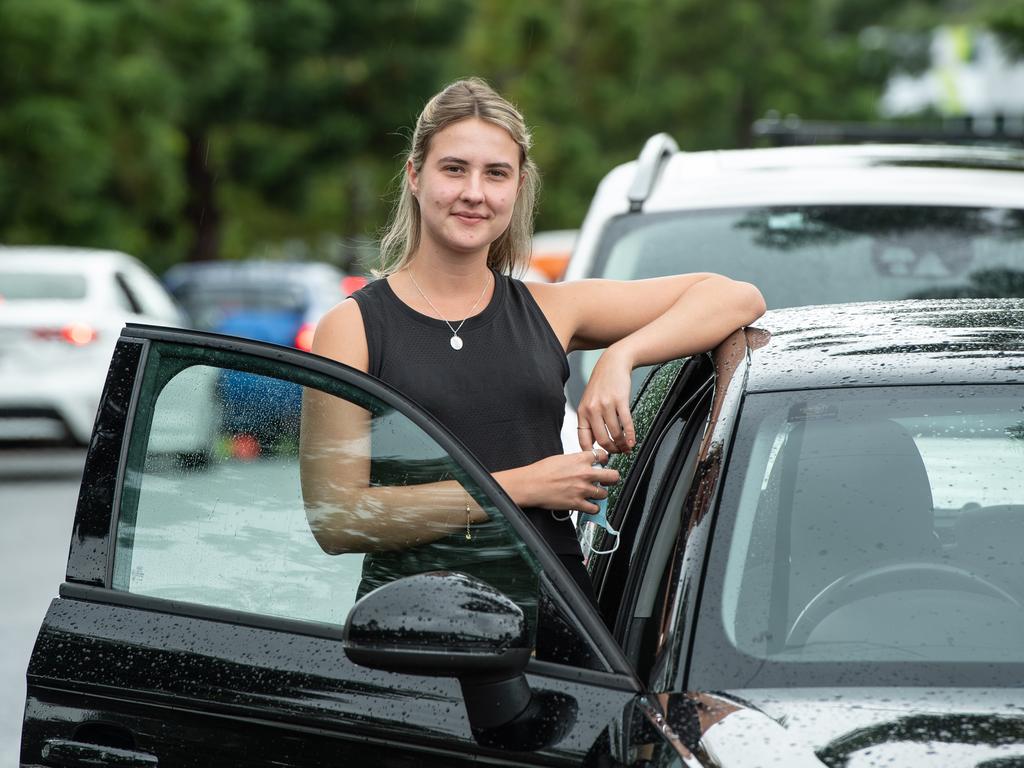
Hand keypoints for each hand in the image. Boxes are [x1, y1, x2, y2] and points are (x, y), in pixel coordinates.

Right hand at [497, 450, 619, 513]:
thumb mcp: (560, 458)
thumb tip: (583, 463)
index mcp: (580, 460)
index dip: (605, 459)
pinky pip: (594, 508)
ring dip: (600, 494)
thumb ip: (576, 461)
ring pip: (604, 494)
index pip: (602, 455)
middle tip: (608, 480)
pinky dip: (593, 508)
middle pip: (612, 476)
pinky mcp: (577, 503)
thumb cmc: (541, 471)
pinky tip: (588, 505)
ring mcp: (582, 490)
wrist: (531, 485)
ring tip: (593, 494)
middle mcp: (584, 474)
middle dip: (612, 478)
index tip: (603, 463)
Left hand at [577, 346, 635, 454]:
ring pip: (615, 433)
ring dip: (622, 444)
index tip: (599, 459)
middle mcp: (592, 409)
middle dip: (611, 450)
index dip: (592, 453)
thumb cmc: (601, 384)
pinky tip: (632, 441)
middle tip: (617, 453)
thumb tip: (593, 443)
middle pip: (602, 440)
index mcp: (582, 412)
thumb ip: (590, 421)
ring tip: (626, 448)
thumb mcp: (589, 402)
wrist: (612, 364)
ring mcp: (606, 405)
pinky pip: (626, 423)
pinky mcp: (620, 401)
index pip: (584, 440)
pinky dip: (630, 435)